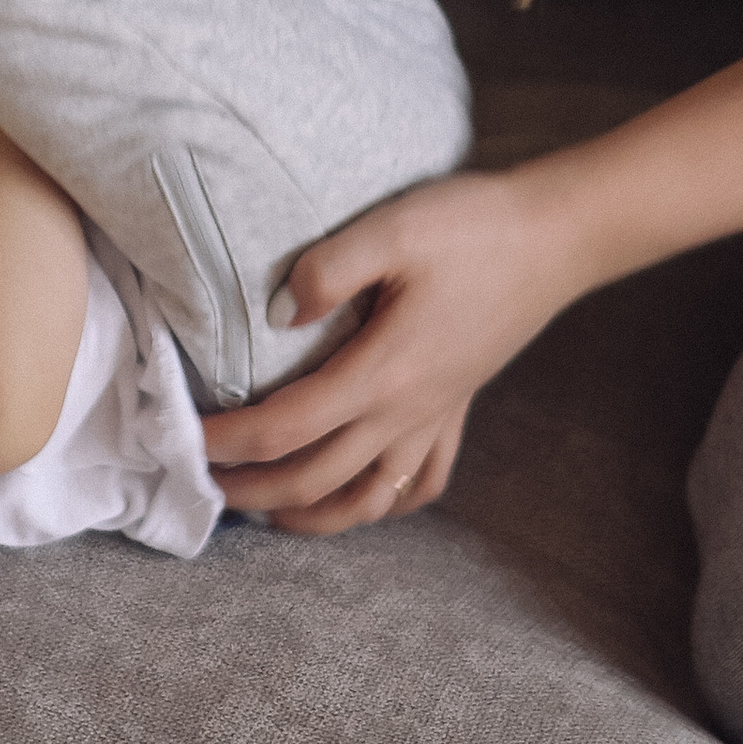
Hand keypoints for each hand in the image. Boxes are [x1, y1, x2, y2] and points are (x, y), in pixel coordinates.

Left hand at [203, 169, 574, 533]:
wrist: (555, 237)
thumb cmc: (472, 227)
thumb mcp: (392, 230)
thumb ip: (327, 271)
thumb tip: (276, 315)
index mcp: (381, 373)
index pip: (285, 427)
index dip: (228, 440)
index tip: (187, 437)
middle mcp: (407, 411)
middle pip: (315, 480)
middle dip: (253, 492)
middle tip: (205, 482)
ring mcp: (437, 415)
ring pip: (369, 500)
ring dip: (313, 516)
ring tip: (270, 513)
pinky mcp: (458, 405)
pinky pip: (421, 482)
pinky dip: (385, 504)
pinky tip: (364, 498)